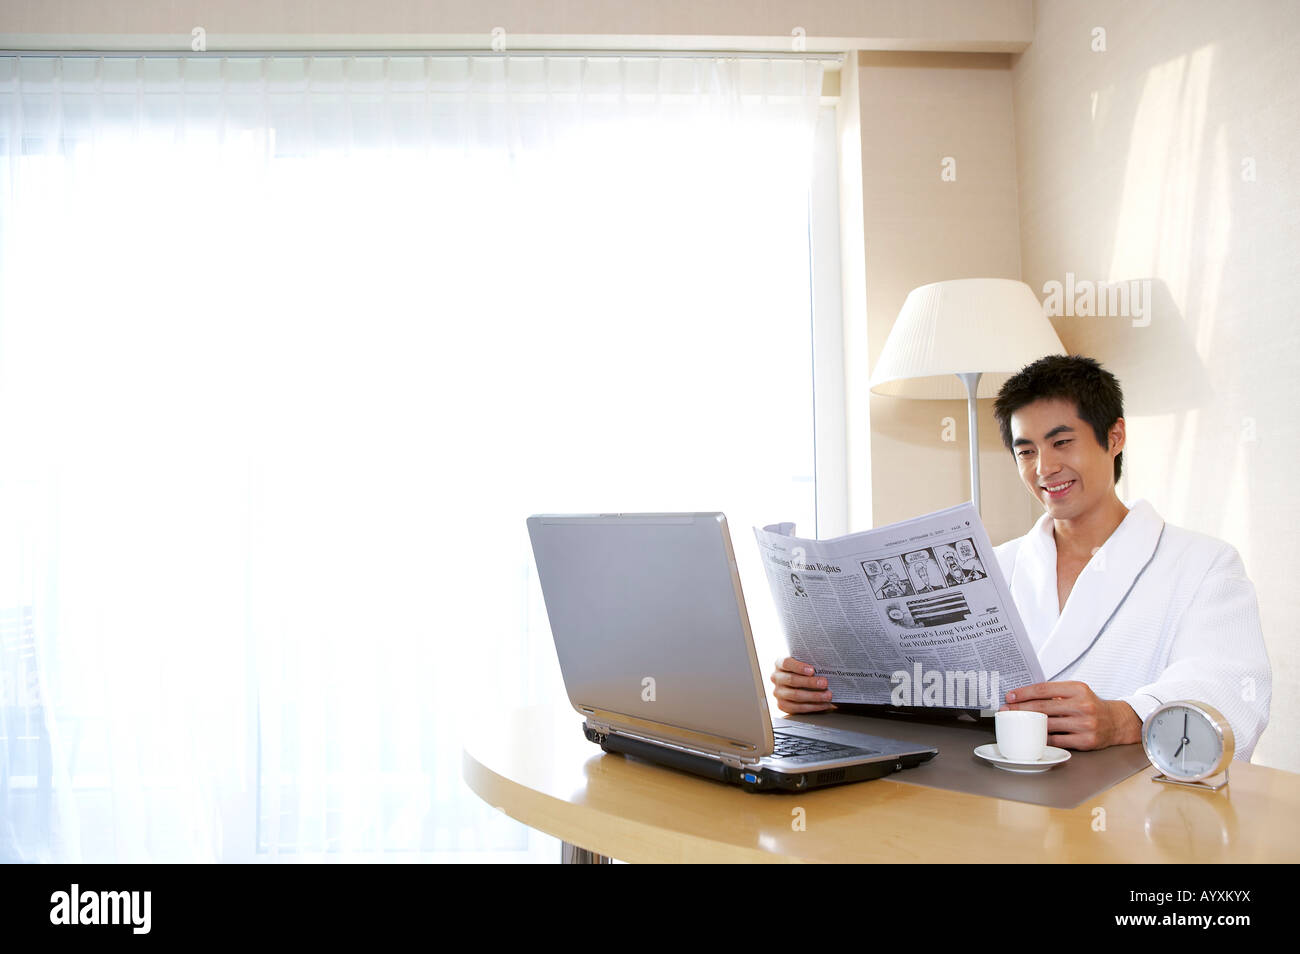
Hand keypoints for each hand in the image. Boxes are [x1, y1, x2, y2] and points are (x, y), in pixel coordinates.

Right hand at [770, 656, 834, 713]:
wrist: (798, 684)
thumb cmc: (803, 671)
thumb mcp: (803, 663)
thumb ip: (809, 663)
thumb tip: (826, 666)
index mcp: (779, 663)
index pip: (786, 663)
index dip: (799, 667)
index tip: (812, 670)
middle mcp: (776, 678)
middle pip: (792, 680)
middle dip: (810, 682)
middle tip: (825, 683)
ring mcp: (778, 692)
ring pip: (795, 695)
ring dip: (814, 696)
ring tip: (828, 695)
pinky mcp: (782, 705)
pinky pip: (798, 708)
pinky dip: (814, 706)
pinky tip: (824, 704)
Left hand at [1000, 680, 1141, 749]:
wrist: (1117, 722)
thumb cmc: (1090, 705)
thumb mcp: (1076, 692)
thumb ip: (1055, 693)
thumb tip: (1023, 696)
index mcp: (1078, 689)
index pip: (1044, 689)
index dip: (1024, 693)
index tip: (1010, 696)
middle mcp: (1083, 706)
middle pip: (1043, 707)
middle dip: (1020, 709)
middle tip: (1006, 710)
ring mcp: (1085, 724)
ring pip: (1048, 725)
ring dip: (1028, 724)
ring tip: (1016, 723)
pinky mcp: (1085, 741)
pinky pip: (1056, 740)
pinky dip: (1043, 738)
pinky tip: (1032, 735)